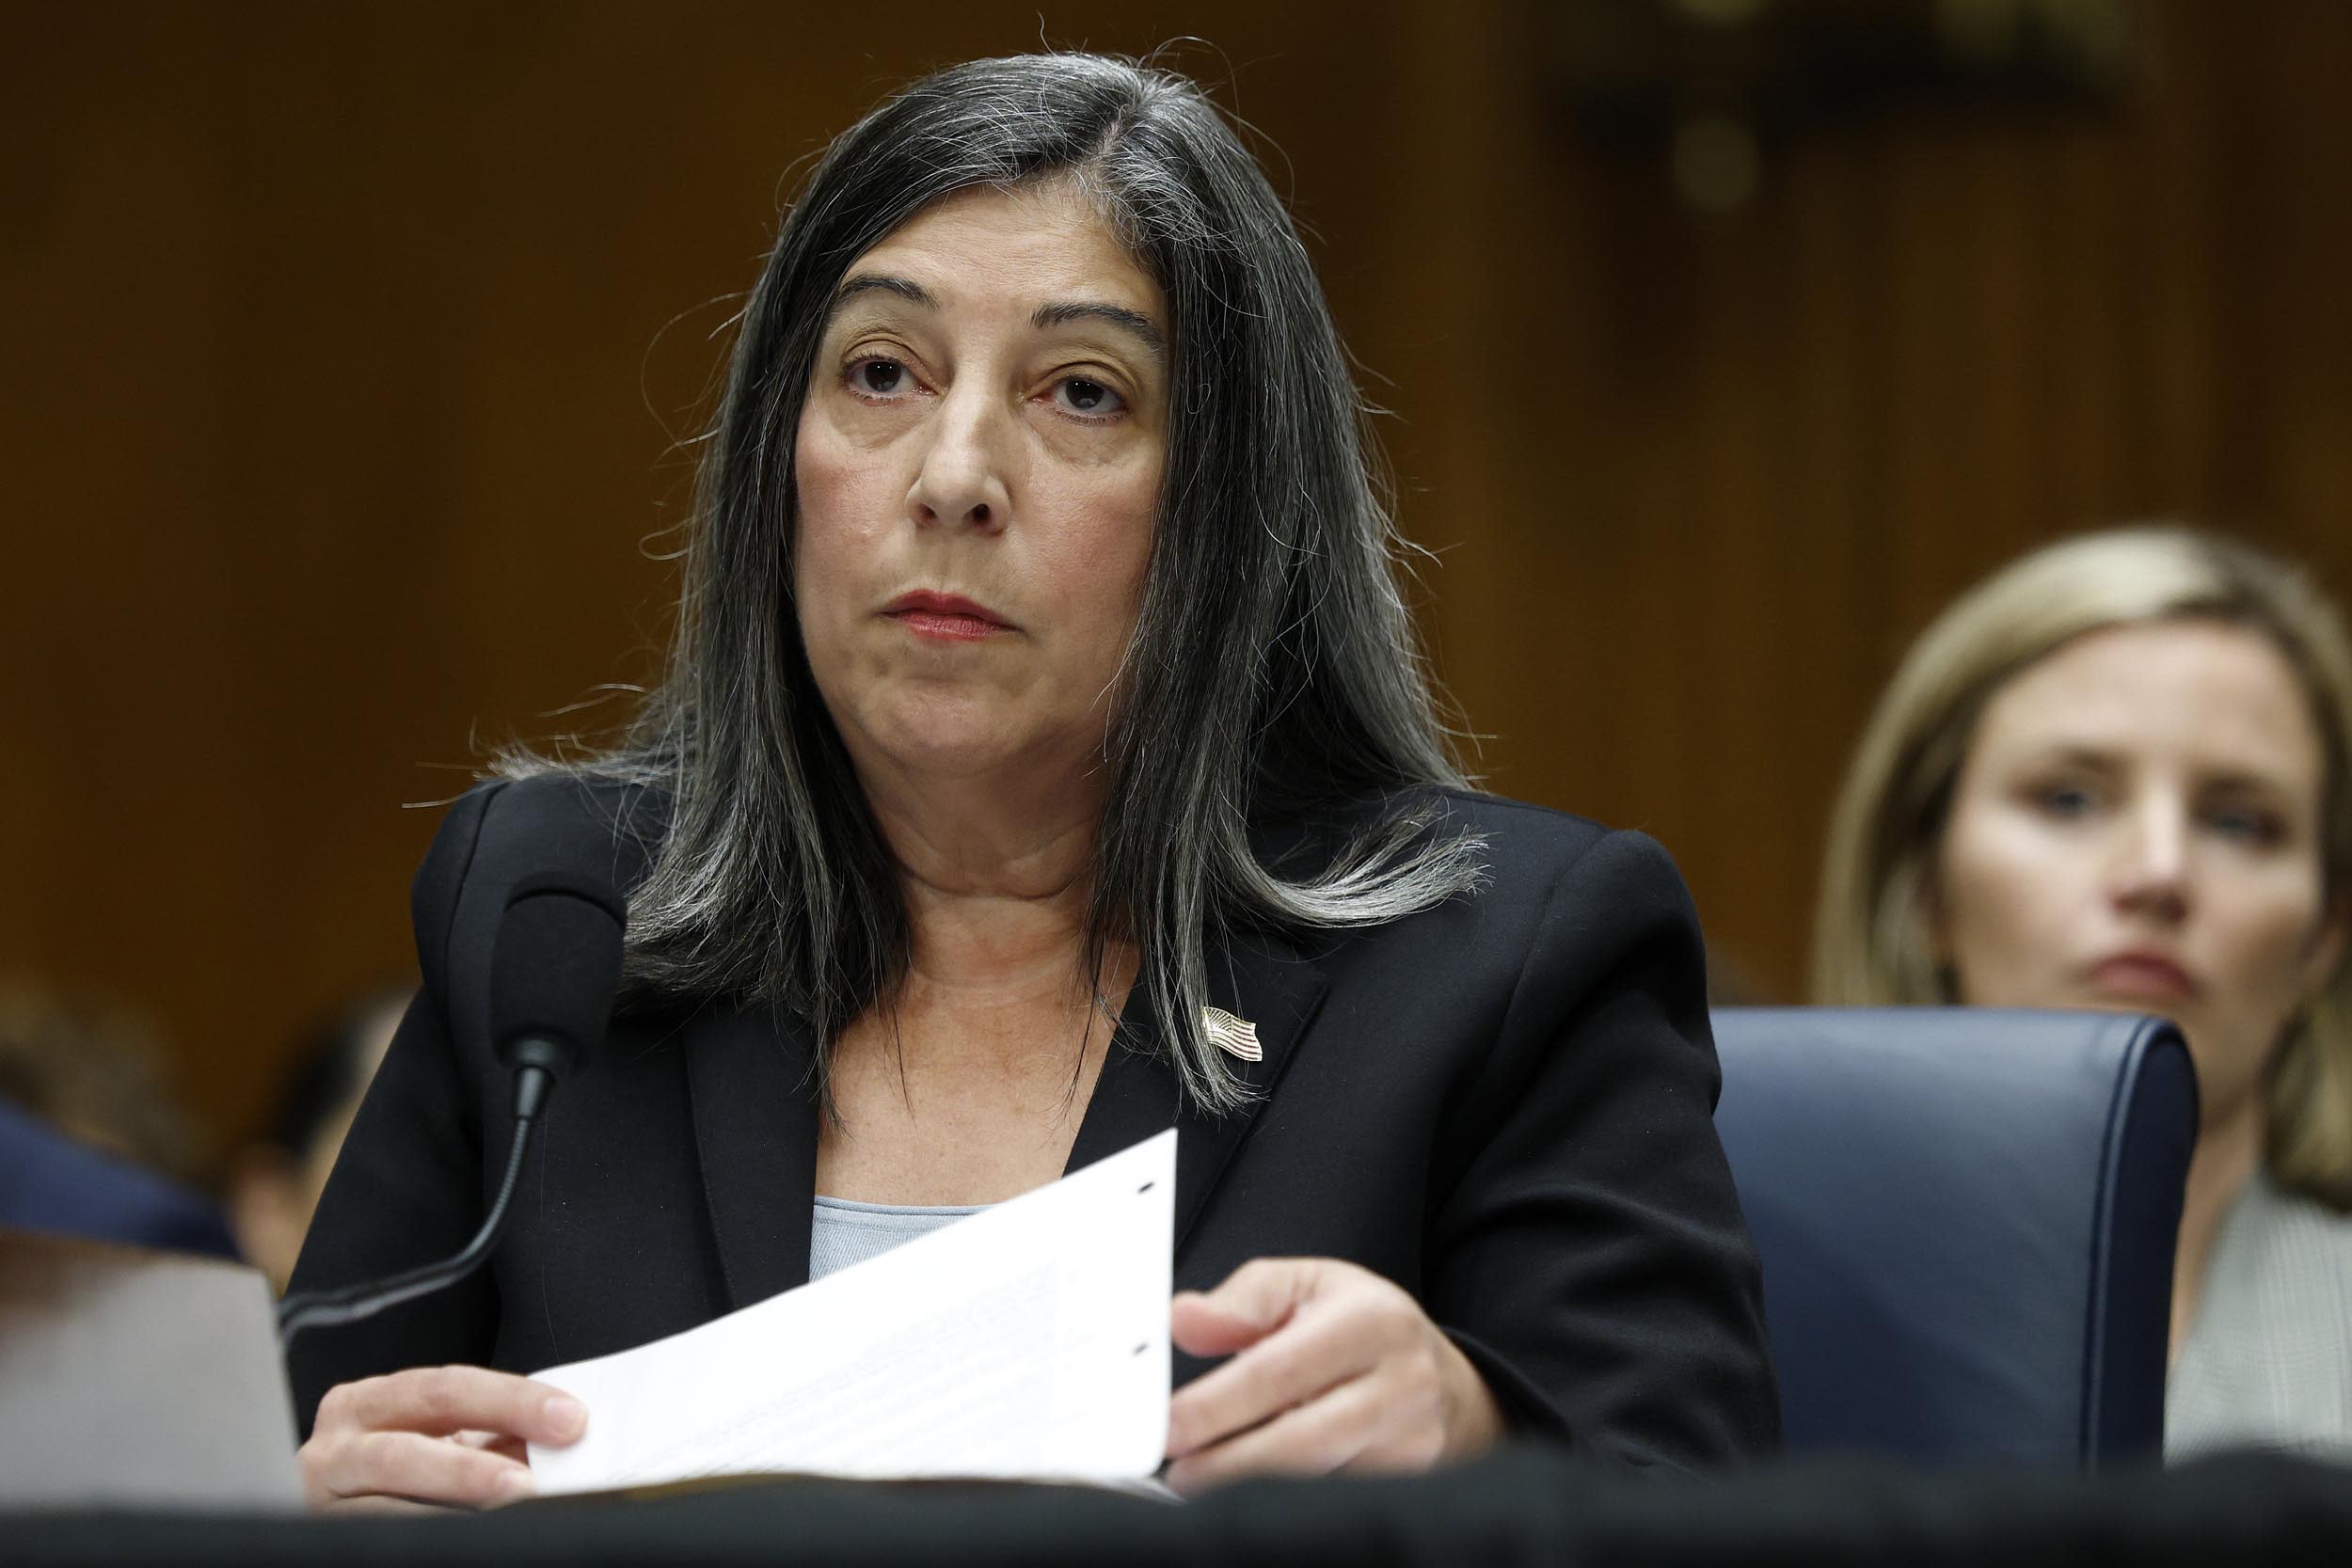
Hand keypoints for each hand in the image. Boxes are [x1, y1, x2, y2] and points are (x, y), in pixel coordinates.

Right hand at [298, 1365, 587, 1512]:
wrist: (332, 1517)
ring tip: (504, 1510)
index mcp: (371, 1402)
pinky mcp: (317, 1532)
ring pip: (383, 1504)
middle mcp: (337, 1443)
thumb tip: (563, 1441)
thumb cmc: (395, 1474)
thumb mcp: (439, 1444)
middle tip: (531, 1482)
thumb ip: (492, 1436)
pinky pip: (373, 1536)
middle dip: (475, 1467)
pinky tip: (462, 1541)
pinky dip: (424, 1535)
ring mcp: (321, 1496)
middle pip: (409, 1447)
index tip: (569, 1419)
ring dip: (450, 1511)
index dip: (512, 1401)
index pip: (448, 1388)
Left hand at [1161, 1257, 1502, 1494]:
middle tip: (1179, 1473)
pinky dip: (1290, 1498)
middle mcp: (1401, 1383)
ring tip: (1207, 1480)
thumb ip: (1243, 1300)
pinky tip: (1257, 1490)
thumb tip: (1182, 1319)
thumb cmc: (1366, 1327)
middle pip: (1302, 1442)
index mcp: (1370, 1320)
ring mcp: (1413, 1441)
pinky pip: (1339, 1497)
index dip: (1216, 1406)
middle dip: (1228, 1465)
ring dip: (1254, 1486)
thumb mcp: (1309, 1286)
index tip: (1170, 1428)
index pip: (1279, 1371)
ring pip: (1319, 1480)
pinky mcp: (1414, 1481)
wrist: (1445, 1381)